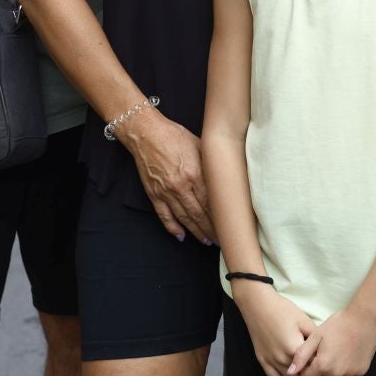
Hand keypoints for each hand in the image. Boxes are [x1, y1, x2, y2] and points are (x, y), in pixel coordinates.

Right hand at [121, 111, 213, 242]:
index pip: (211, 202)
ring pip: (184, 218)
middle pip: (199, 214)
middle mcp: (180, 187)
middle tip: (221, 240)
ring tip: (206, 241)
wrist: (146, 133)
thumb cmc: (174, 136)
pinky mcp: (154, 194)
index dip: (220, 216)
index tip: (229, 225)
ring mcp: (166, 192)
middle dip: (211, 229)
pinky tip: (181, 236)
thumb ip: (211, 164)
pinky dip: (173, 228)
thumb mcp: (200, 146)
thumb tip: (226, 176)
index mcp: (195, 174)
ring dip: (196, 231)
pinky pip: (164, 216)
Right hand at [238, 284, 315, 375]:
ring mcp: (271, 361)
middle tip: (316, 364)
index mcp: (295, 350)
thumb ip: (315, 337)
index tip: (324, 358)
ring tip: (305, 369)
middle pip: (302, 375)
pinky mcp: (262, 360)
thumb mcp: (303, 320)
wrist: (258, 305)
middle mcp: (282, 360)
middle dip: (310, 372)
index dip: (320, 363)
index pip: (313, 365)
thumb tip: (324, 348)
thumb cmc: (282, 310)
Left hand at [292, 307, 375, 375]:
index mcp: (323, 365)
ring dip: (330, 372)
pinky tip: (345, 356)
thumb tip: (290, 371)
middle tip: (322, 354)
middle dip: (317, 372)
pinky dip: (344, 371)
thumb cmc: (338, 324)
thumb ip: (301, 355)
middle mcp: (336, 374)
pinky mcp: (360, 372)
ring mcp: (350, 374)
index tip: (309, 359)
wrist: (364, 318)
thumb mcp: (316, 336)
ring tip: (334, 353)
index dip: (305, 370)